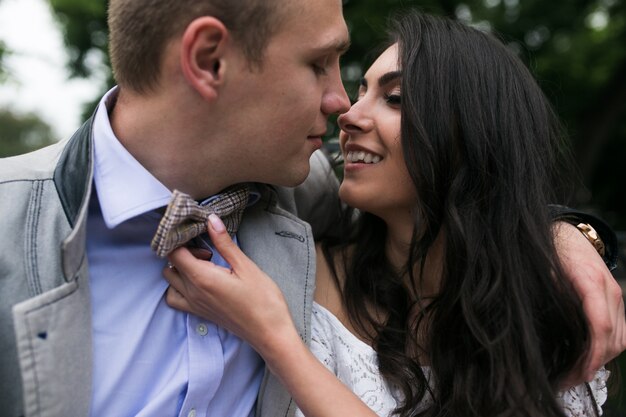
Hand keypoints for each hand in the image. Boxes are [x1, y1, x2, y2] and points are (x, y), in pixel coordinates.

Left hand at [163, 214, 297, 356]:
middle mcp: (193, 293)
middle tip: (208, 250)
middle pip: (170, 265)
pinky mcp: (200, 313)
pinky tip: (199, 281)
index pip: (174, 253)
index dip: (181, 240)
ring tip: (203, 265)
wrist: (270, 333)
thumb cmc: (263, 300)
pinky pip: (176, 299)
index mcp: (202, 278)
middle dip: (183, 252)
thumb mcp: (246, 266)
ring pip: (170, 282)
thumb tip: (210, 220)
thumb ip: (224, 243)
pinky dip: (179, 287)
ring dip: (180, 269)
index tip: (198, 234)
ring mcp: (194, 305)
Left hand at [555, 222, 625, 385]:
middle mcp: (610, 291)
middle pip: (613, 339)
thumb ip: (545, 294)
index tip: (574, 374)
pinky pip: (621, 332)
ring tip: (573, 374)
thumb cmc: (550, 250)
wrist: (567, 232)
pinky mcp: (616, 301)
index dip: (590, 356)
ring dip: (601, 360)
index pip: (600, 328)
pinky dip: (606, 349)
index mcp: (590, 282)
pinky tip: (586, 359)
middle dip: (592, 364)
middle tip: (566, 380)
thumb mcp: (542, 269)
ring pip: (621, 339)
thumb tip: (534, 325)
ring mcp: (617, 296)